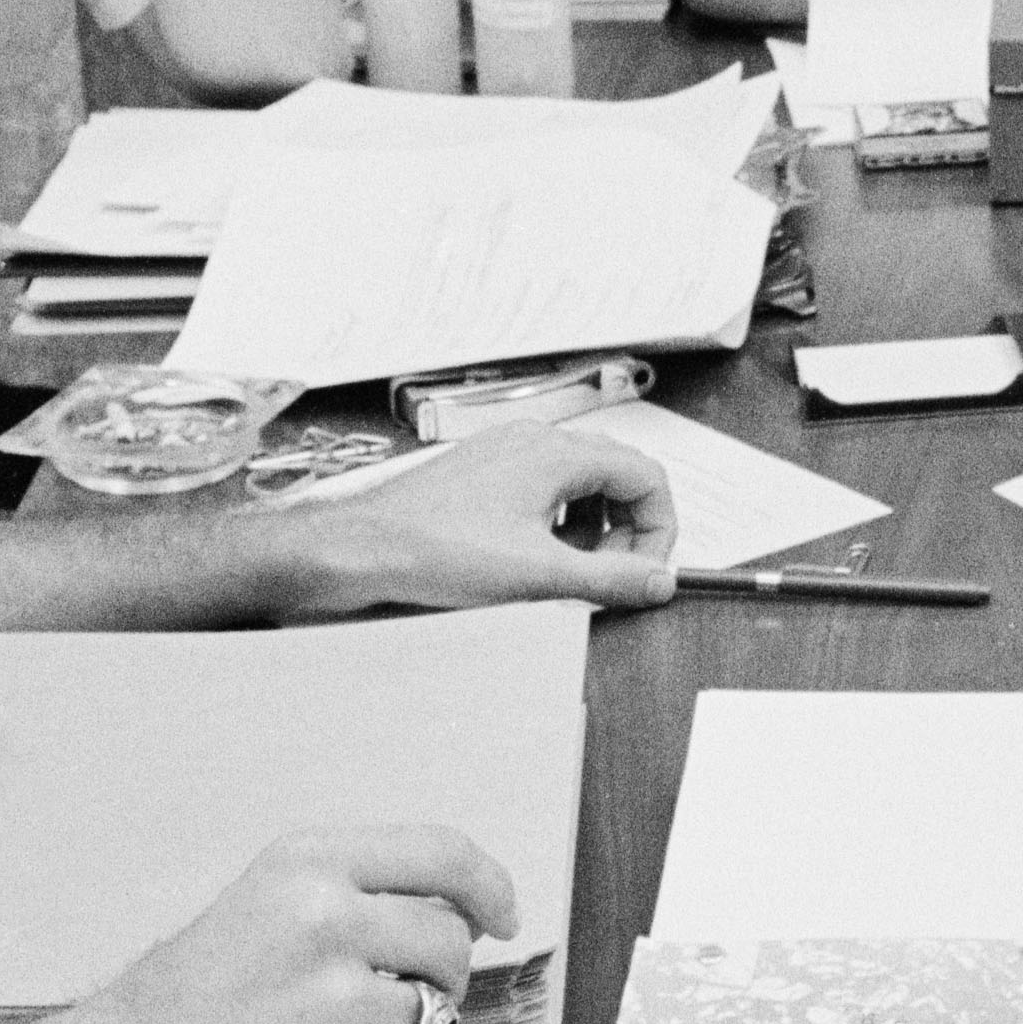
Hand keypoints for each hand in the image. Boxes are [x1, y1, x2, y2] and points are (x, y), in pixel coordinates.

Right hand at [36, 822, 522, 1023]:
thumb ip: (357, 896)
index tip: (501, 917)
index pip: (444, 855)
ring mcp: (333, 1005)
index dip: (489, 888)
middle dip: (438, 980)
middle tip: (385, 1002)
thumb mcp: (265, 902)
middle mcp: (325, 922)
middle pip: (450, 945)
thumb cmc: (190, 995)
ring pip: (434, 1019)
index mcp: (308, 865)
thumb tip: (460, 916)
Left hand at [287, 418, 676, 614]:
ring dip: (591, 529)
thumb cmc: (432, 549)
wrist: (363, 549)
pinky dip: (554, 524)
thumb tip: (658, 581)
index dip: (659, 527)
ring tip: (568, 570)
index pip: (646, 475)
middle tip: (614, 575)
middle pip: (616, 476)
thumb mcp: (539, 574)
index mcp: (556, 453)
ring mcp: (505, 455)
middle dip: (626, 530)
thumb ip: (611, 578)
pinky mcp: (483, 474)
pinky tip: (531, 559)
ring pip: (579, 484)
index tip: (648, 568)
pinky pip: (542, 491)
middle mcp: (533, 442)